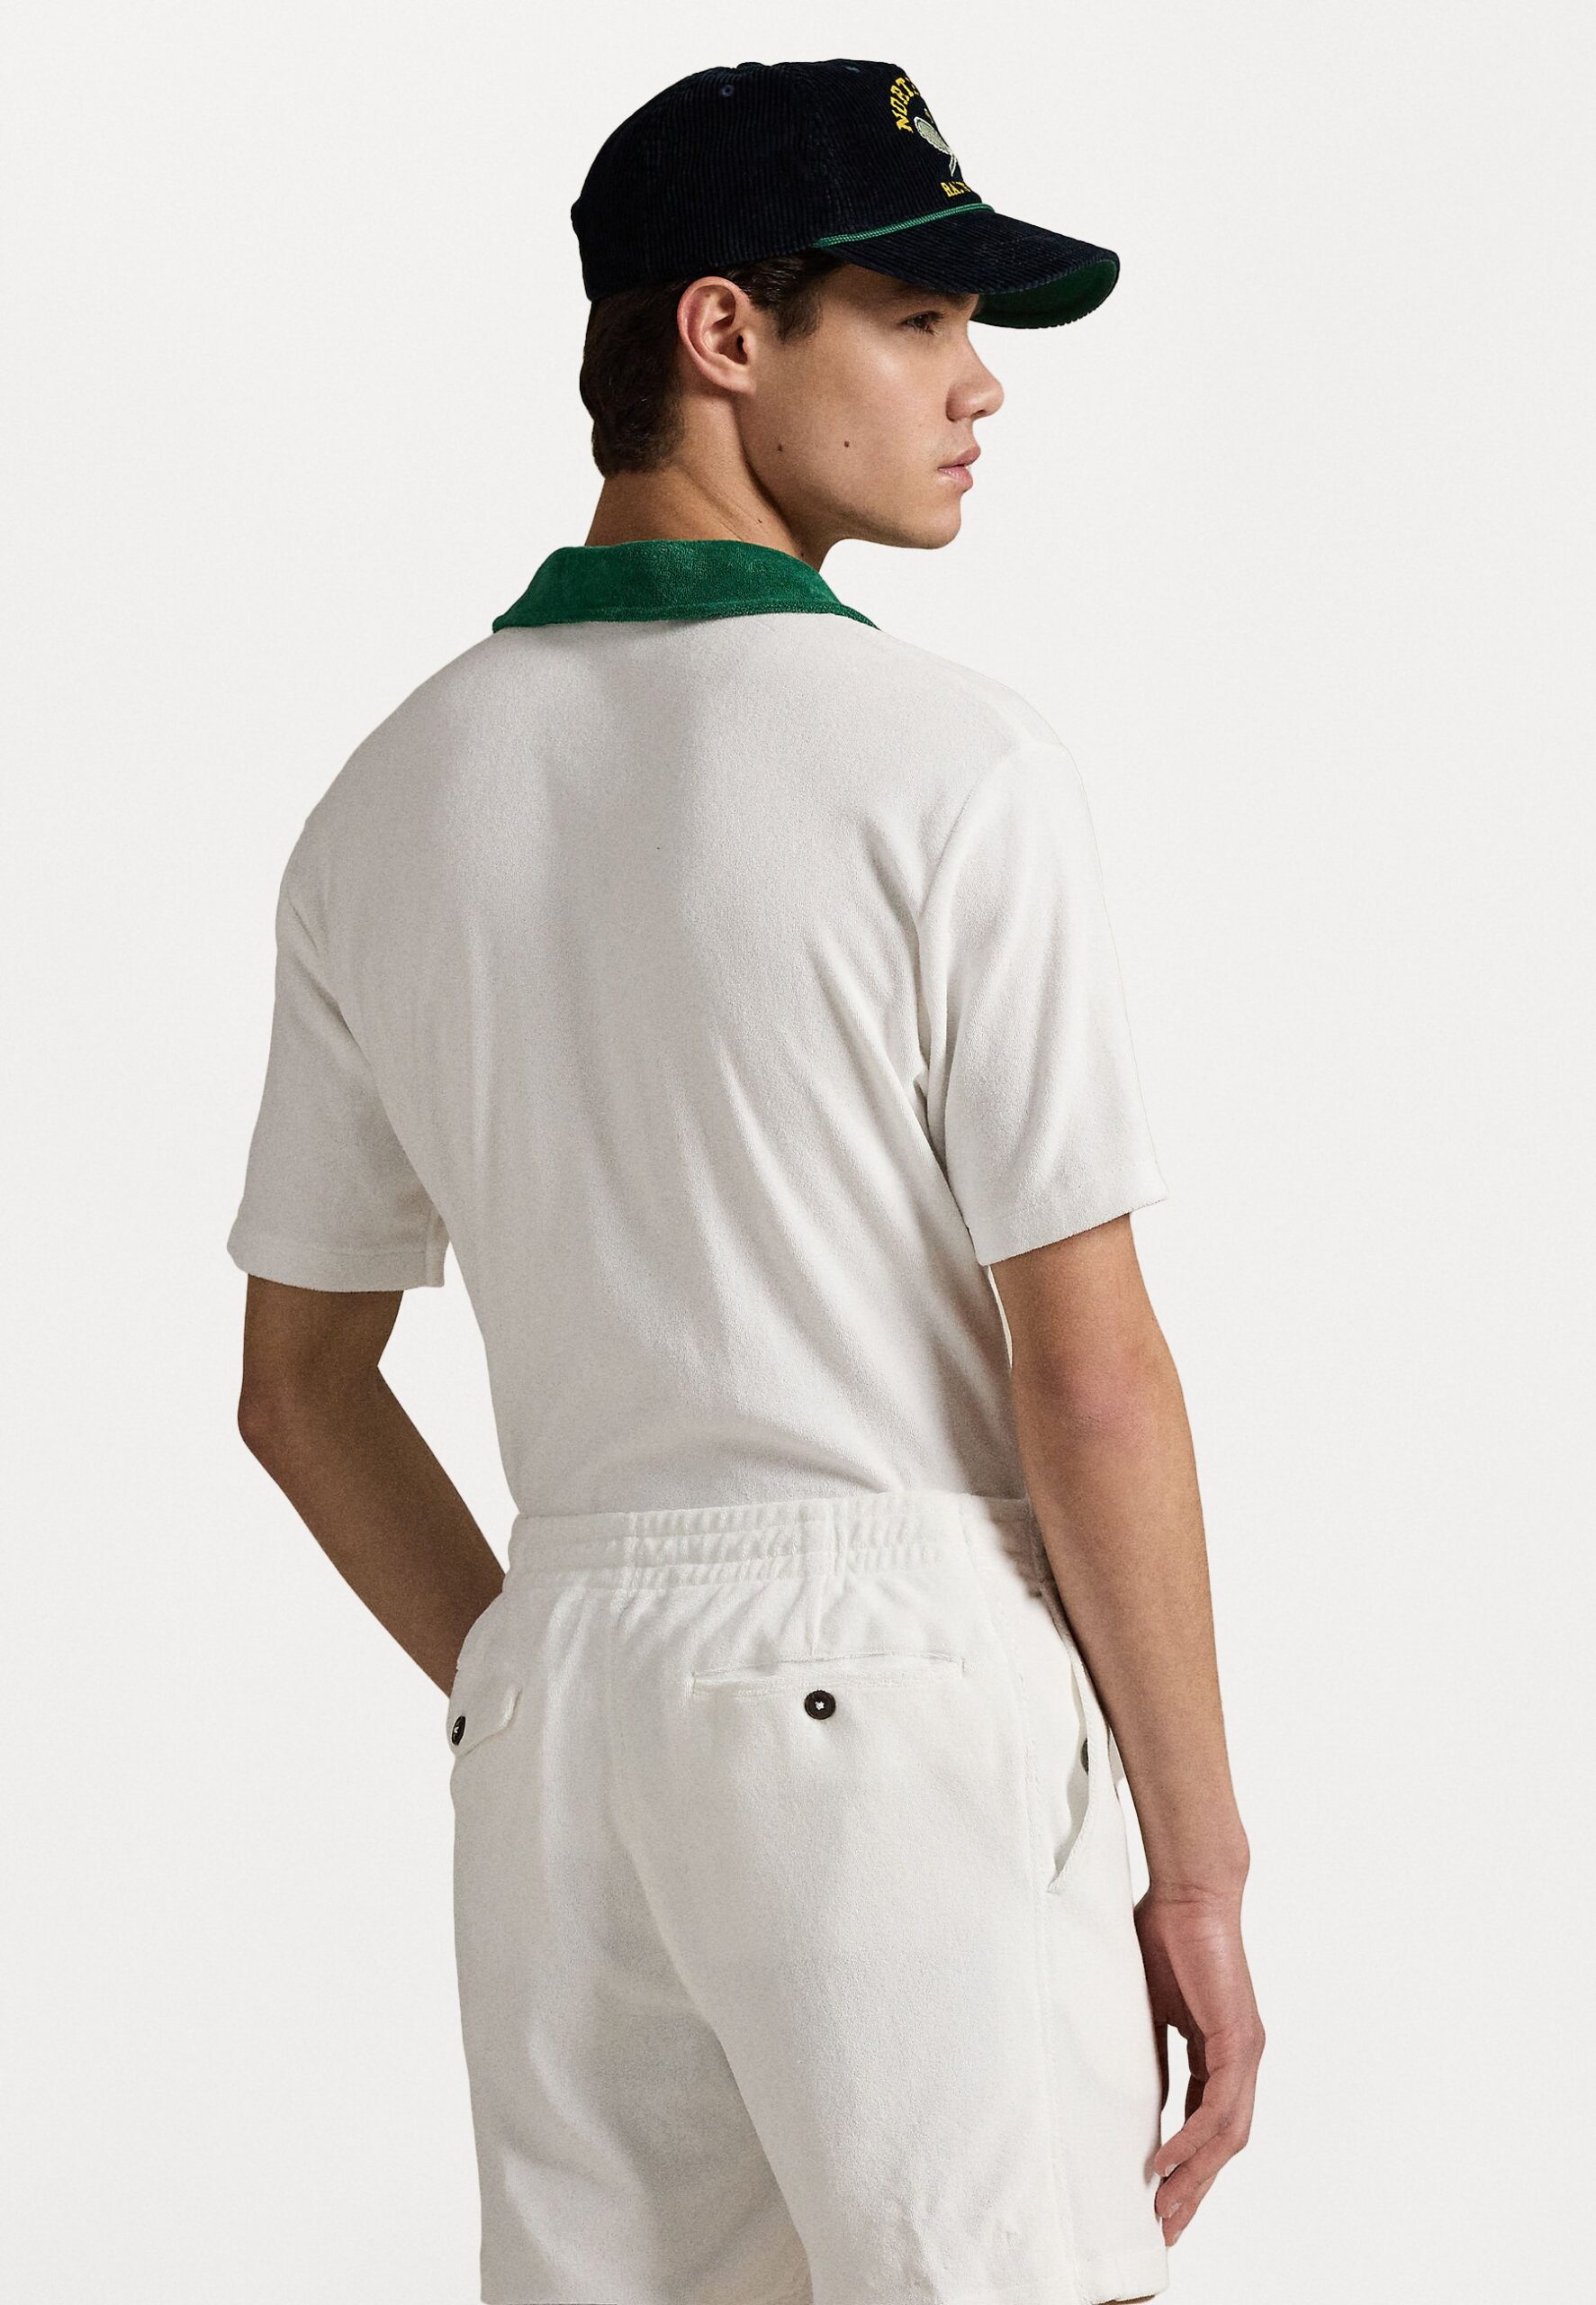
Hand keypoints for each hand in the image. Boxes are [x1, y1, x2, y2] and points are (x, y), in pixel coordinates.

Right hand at [1134, 1883, 1263, 2244]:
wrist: (1189, 1891)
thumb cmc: (1165, 1935)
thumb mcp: (1150, 2007)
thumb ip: (1153, 2050)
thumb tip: (1137, 2092)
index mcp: (1220, 2050)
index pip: (1209, 2124)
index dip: (1187, 2165)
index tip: (1159, 2198)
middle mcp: (1240, 2058)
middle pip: (1223, 2143)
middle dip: (1195, 2189)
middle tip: (1167, 2228)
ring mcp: (1245, 2051)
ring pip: (1227, 2135)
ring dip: (1195, 2176)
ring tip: (1165, 2208)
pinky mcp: (1239, 2039)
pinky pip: (1220, 2107)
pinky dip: (1194, 2139)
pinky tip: (1168, 2162)